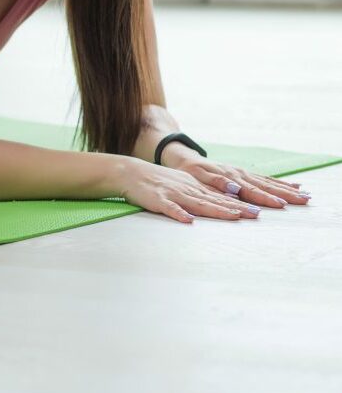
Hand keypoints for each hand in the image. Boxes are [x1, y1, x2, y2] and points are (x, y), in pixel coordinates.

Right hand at [117, 159, 284, 223]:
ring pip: (198, 203)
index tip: (262, 210)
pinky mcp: (157, 200)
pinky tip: (188, 220)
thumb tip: (222, 205)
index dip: (242, 203)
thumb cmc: (157, 182)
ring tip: (235, 216)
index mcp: (195, 186)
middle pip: (216, 200)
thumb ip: (200, 195)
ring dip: (217, 210)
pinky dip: (178, 213)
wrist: (129, 172)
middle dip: (237, 208)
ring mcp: (173, 193)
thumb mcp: (182, 185)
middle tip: (258, 215)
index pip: (222, 196)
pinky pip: (169, 208)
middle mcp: (188, 189)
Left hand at [168, 152, 310, 209]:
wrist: (186, 158)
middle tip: (304, 201)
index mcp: (230, 178)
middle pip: (265, 187)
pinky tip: (295, 186)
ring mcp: (244, 173)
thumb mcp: (198, 177)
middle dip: (285, 194)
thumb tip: (235, 189)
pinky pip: (266, 178)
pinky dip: (280, 182)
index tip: (281, 205)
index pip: (251, 191)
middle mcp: (240, 175)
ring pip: (269, 182)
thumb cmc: (191, 171)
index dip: (265, 199)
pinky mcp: (245, 173)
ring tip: (305, 196)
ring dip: (287, 190)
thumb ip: (217, 183)